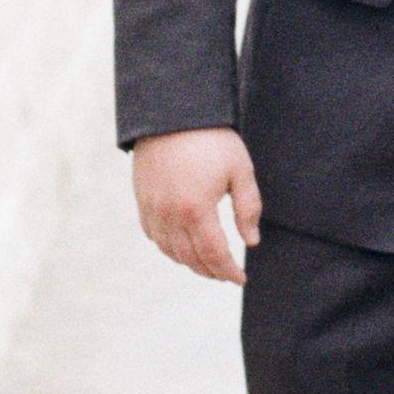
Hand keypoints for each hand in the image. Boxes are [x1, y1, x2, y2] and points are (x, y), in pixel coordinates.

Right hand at [133, 128, 261, 283]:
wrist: (171, 113)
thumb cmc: (212, 139)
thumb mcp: (240, 170)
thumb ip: (247, 208)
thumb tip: (251, 241)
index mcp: (197, 210)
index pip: (214, 255)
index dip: (228, 271)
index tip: (241, 279)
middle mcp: (170, 215)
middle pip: (190, 258)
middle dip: (210, 271)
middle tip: (226, 274)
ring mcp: (152, 209)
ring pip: (169, 251)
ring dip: (189, 262)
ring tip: (207, 264)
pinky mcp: (142, 200)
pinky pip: (153, 235)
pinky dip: (168, 247)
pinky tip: (182, 247)